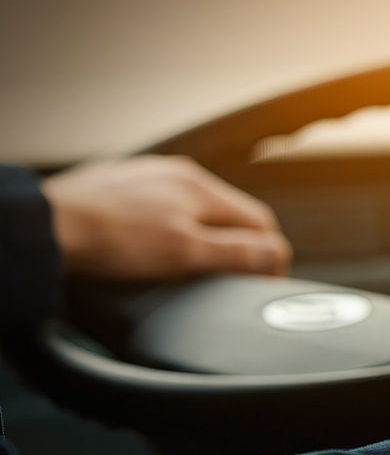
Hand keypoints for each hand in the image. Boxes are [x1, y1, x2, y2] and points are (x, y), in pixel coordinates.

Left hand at [43, 155, 291, 279]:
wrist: (46, 226)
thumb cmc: (111, 240)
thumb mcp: (186, 254)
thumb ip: (237, 254)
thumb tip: (277, 254)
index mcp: (200, 187)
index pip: (259, 220)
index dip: (270, 254)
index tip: (265, 281)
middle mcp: (176, 173)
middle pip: (228, 214)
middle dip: (239, 245)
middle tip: (232, 278)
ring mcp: (146, 177)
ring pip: (194, 209)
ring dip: (205, 236)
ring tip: (193, 266)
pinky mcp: (119, 186)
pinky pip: (161, 207)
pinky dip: (170, 228)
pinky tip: (152, 249)